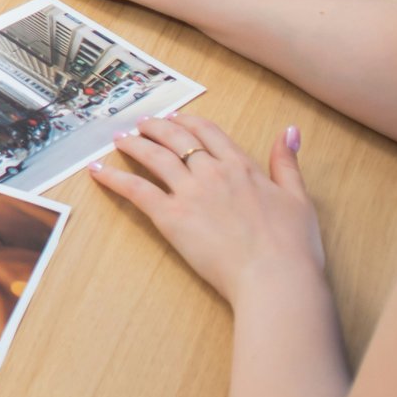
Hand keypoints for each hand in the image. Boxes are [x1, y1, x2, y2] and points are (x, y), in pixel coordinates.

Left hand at [90, 114, 323, 302]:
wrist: (276, 277)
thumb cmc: (293, 246)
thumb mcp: (299, 198)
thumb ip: (288, 163)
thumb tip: (290, 131)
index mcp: (242, 167)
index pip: (208, 132)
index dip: (188, 122)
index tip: (176, 118)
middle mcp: (213, 172)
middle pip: (177, 138)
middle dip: (156, 127)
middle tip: (142, 124)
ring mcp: (190, 193)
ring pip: (154, 157)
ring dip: (133, 144)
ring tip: (119, 139)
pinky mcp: (172, 218)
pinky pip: (137, 190)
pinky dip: (114, 178)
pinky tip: (98, 171)